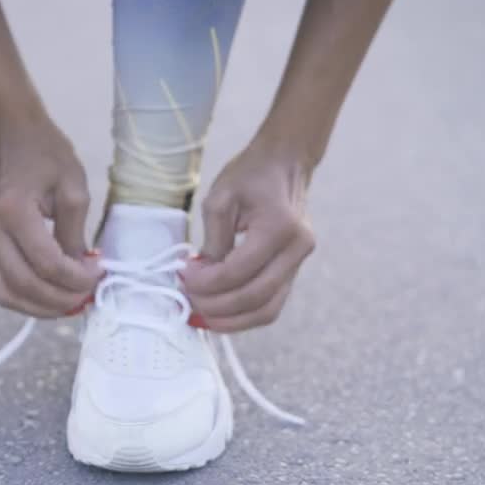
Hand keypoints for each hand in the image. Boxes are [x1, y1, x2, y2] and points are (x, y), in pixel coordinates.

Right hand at [0, 119, 102, 316]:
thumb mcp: (74, 188)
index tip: (98, 274)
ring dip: (40, 307)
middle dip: (59, 299)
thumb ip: (76, 234)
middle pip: (23, 284)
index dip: (75, 278)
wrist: (13, 136)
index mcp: (12, 210)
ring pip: (6, 292)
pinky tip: (50, 295)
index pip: (46, 262)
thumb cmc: (47, 154)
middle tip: (87, 297)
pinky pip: (1, 284)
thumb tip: (81, 271)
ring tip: (69, 303)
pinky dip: (26, 298)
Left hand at [181, 138, 316, 332]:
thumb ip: (213, 240)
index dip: (207, 283)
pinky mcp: (294, 270)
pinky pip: (271, 304)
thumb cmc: (250, 175)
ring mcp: (300, 262)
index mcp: (280, 227)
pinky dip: (244, 315)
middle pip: (255, 297)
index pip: (239, 271)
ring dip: (232, 321)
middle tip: (189, 299)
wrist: (284, 163)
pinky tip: (220, 312)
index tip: (184, 276)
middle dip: (216, 306)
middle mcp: (297, 249)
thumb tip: (203, 277)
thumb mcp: (220, 198)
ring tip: (202, 315)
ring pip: (268, 310)